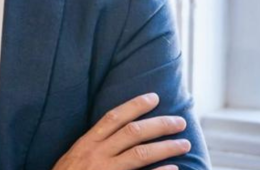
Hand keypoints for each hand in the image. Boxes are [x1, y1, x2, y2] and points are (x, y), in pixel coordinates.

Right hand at [52, 92, 190, 169]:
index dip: (135, 105)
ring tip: (184, 143)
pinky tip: (174, 168)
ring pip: (140, 154)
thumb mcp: (74, 155)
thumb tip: (118, 132)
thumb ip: (94, 144)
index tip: (154, 97)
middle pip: (133, 133)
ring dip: (165, 147)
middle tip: (180, 121)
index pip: (114, 117)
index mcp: (87, 142)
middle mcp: (97, 153)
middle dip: (159, 124)